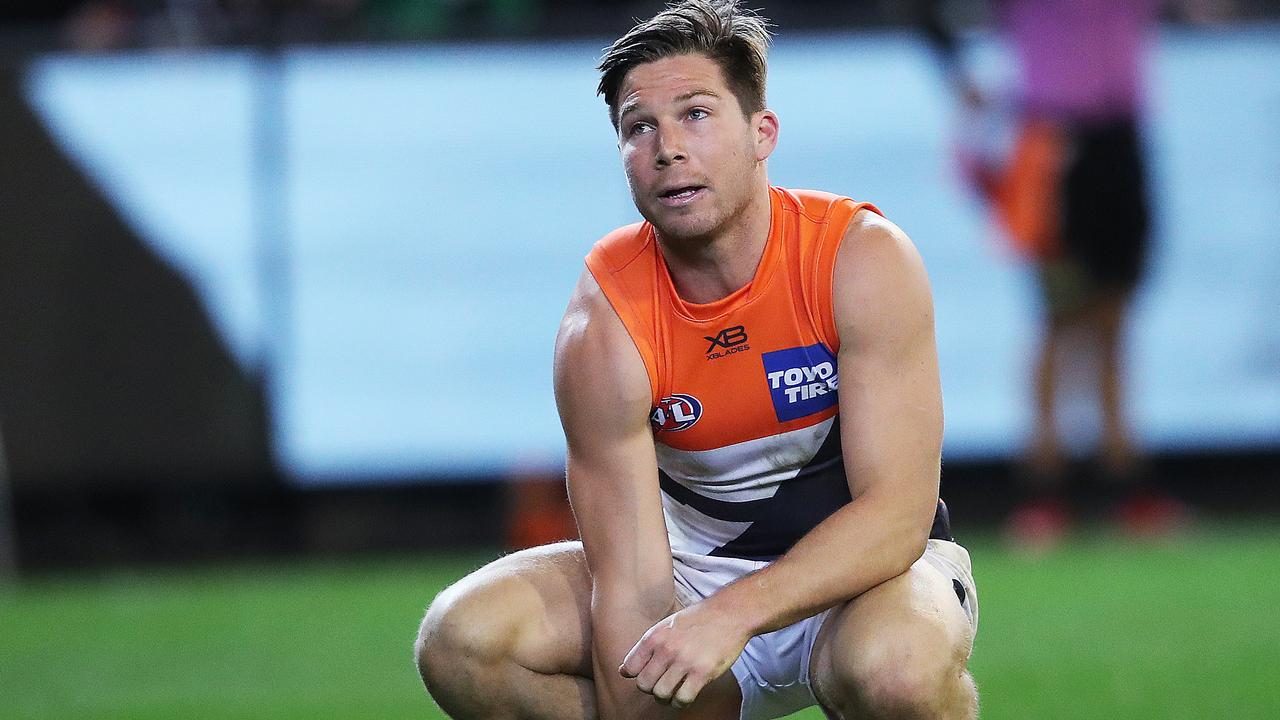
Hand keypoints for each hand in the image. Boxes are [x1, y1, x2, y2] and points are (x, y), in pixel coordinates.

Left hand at [618, 600, 750, 708]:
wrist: (729, 613)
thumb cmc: (698, 619)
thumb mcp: (667, 625)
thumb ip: (647, 647)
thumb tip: (623, 671)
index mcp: (655, 636)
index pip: (630, 667)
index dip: (637, 675)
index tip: (649, 674)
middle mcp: (667, 649)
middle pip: (644, 684)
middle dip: (651, 689)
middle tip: (662, 684)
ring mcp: (684, 661)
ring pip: (661, 694)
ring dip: (665, 698)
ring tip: (673, 691)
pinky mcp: (702, 673)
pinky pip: (682, 699)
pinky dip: (681, 701)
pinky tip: (685, 693)